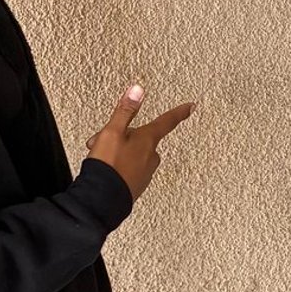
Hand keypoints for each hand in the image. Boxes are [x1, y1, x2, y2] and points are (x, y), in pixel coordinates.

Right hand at [86, 85, 194, 201]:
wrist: (102, 201)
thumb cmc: (108, 167)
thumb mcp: (112, 132)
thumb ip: (125, 111)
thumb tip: (138, 90)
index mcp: (147, 141)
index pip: (166, 122)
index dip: (179, 113)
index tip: (190, 107)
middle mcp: (151, 157)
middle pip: (141, 138)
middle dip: (122, 136)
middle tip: (101, 142)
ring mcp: (145, 173)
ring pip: (133, 154)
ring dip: (118, 152)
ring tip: (100, 158)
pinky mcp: (136, 186)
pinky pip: (129, 169)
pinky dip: (118, 167)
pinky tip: (106, 171)